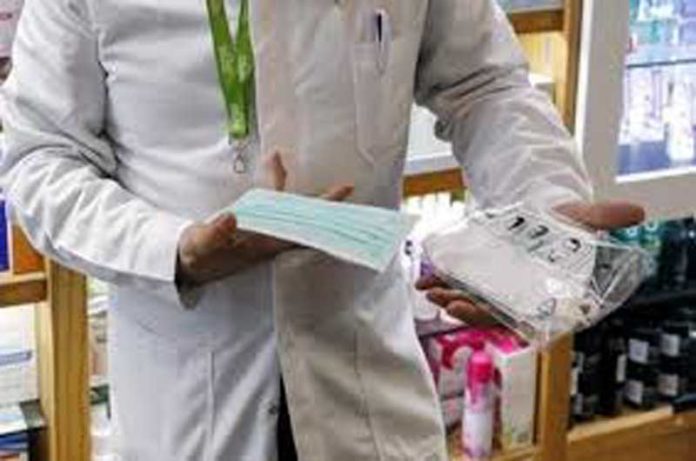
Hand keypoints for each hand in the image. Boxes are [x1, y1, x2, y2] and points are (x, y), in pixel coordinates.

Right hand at [177, 152, 352, 285]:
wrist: (188, 265)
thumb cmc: (197, 256)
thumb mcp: (199, 246)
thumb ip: (213, 233)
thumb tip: (232, 217)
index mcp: (261, 246)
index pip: (296, 231)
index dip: (317, 217)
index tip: (335, 205)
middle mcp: (269, 241)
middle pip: (302, 221)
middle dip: (323, 203)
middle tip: (347, 187)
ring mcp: (264, 234)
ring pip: (290, 212)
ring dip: (300, 192)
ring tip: (309, 172)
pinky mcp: (256, 227)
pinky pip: (276, 207)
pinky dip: (280, 189)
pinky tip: (280, 172)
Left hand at [416, 200, 645, 324]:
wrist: (545, 215)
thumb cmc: (568, 224)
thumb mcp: (584, 217)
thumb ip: (605, 218)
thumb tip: (637, 212)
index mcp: (545, 295)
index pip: (527, 317)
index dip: (509, 321)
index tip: (498, 321)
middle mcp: (518, 297)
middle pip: (492, 312)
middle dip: (471, 311)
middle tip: (451, 303)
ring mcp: (495, 288)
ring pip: (470, 301)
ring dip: (450, 298)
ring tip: (431, 291)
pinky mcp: (479, 274)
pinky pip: (457, 283)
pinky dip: (440, 281)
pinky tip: (424, 280)